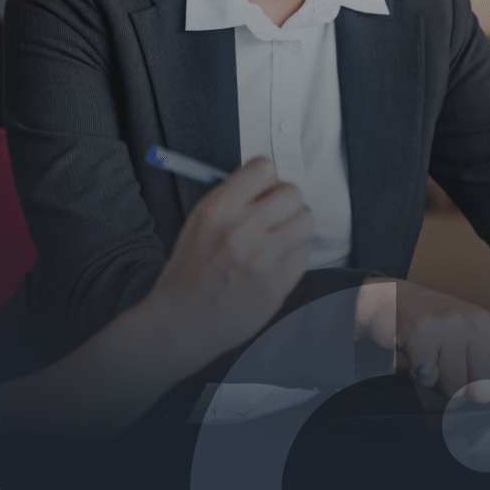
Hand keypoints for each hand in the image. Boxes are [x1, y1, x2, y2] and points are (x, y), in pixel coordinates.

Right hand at [144, 157, 311, 368]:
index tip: (264, 192)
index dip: (267, 181)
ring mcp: (262, 258)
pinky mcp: (277, 283)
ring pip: (305, 221)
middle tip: (274, 218)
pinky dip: (293, 257)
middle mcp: (241, 230)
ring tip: (275, 243)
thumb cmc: (190, 272)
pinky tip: (273, 265)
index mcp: (218, 210)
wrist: (184, 321)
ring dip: (293, 230)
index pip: (263, 169)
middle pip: (292, 193)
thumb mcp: (197, 222)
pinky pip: (304, 254)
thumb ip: (230, 198)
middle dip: (285, 204)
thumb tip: (263, 182)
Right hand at [356, 277, 489, 401]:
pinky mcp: (419, 331)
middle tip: (444, 360)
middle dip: (458, 384)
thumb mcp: (469, 340)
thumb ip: (484, 371)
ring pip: (453, 387)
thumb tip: (487, 395)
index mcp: (489, 326)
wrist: (389, 297)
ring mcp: (447, 325)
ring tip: (428, 355)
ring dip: (436, 378)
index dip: (475, 384)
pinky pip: (426, 378)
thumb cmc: (432, 325)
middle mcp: (474, 322)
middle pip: (479, 391)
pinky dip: (416, 372)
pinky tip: (413, 351)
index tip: (463, 366)